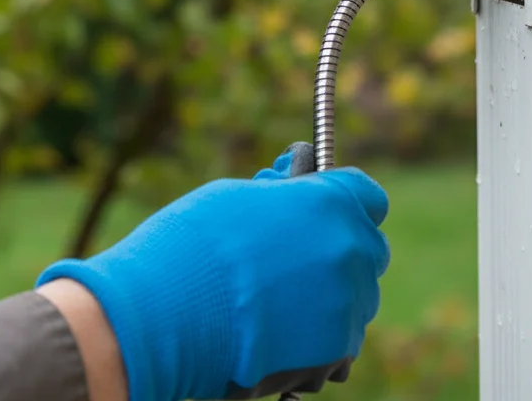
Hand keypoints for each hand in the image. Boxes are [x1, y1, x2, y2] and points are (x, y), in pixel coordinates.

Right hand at [36, 144, 390, 400]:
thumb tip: (295, 177)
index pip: (368, 196)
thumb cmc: (191, 246)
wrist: (163, 316)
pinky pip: (341, 344)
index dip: (344, 201)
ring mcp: (347, 306)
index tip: (323, 208)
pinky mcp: (335, 353)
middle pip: (367, 249)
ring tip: (275, 305)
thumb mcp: (237, 196)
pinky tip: (278, 336)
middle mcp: (350, 252)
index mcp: (331, 204)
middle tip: (293, 261)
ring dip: (329, 298)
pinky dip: (319, 342)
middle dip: (339, 251)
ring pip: (355, 299)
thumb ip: (282, 194)